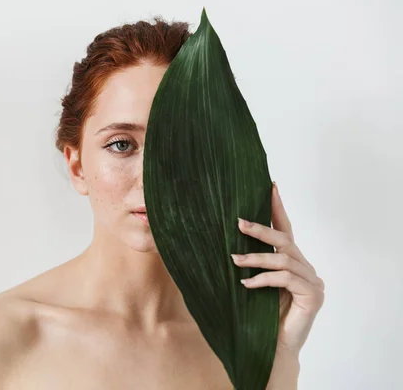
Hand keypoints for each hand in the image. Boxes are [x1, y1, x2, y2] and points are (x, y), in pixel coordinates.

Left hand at [231, 182, 324, 356]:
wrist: (272, 349)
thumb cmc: (259, 317)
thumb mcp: (251, 284)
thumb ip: (250, 264)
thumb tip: (222, 243)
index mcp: (291, 262)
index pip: (285, 229)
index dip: (277, 208)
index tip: (270, 186)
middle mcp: (305, 268)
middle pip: (284, 240)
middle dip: (261, 229)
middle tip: (238, 223)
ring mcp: (312, 282)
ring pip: (283, 259)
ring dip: (256, 258)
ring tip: (234, 260)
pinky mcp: (313, 296)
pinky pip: (286, 279)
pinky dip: (264, 279)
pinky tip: (247, 284)